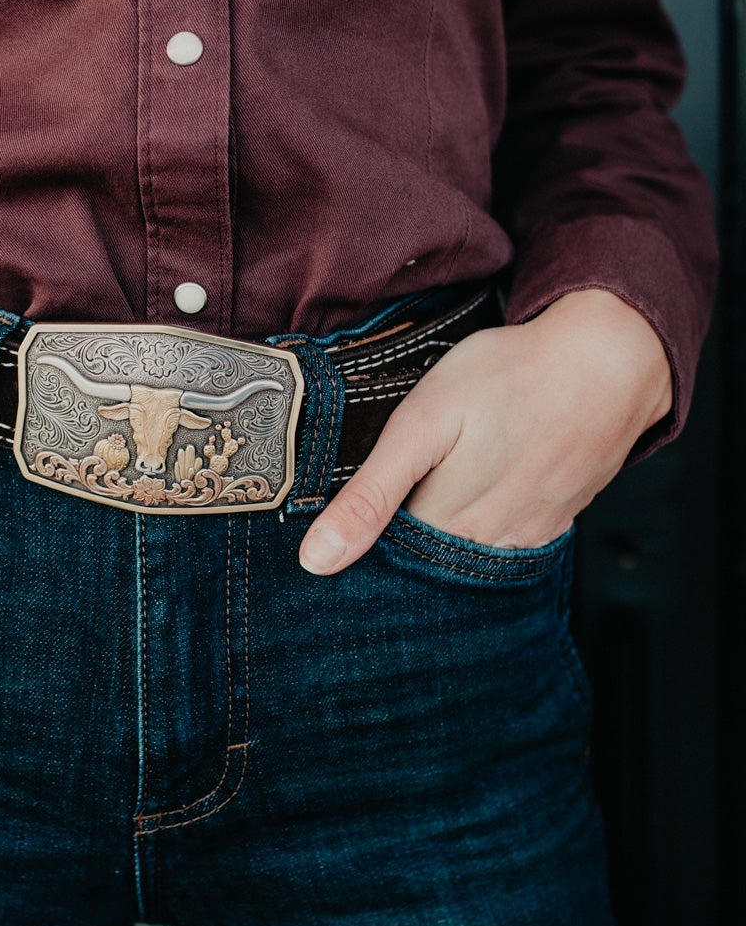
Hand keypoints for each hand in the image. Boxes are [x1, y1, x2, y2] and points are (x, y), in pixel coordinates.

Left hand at [298, 288, 672, 574]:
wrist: (608, 359)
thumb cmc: (510, 377)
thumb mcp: (422, 424)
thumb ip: (370, 496)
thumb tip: (316, 562)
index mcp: (446, 526)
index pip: (384, 563)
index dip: (360, 543)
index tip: (339, 529)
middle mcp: (489, 544)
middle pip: (427, 566)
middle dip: (399, 547)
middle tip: (388, 501)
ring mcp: (529, 535)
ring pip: (468, 558)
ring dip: (443, 539)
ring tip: (430, 494)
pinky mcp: (556, 519)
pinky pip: (508, 544)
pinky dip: (483, 530)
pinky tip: (476, 497)